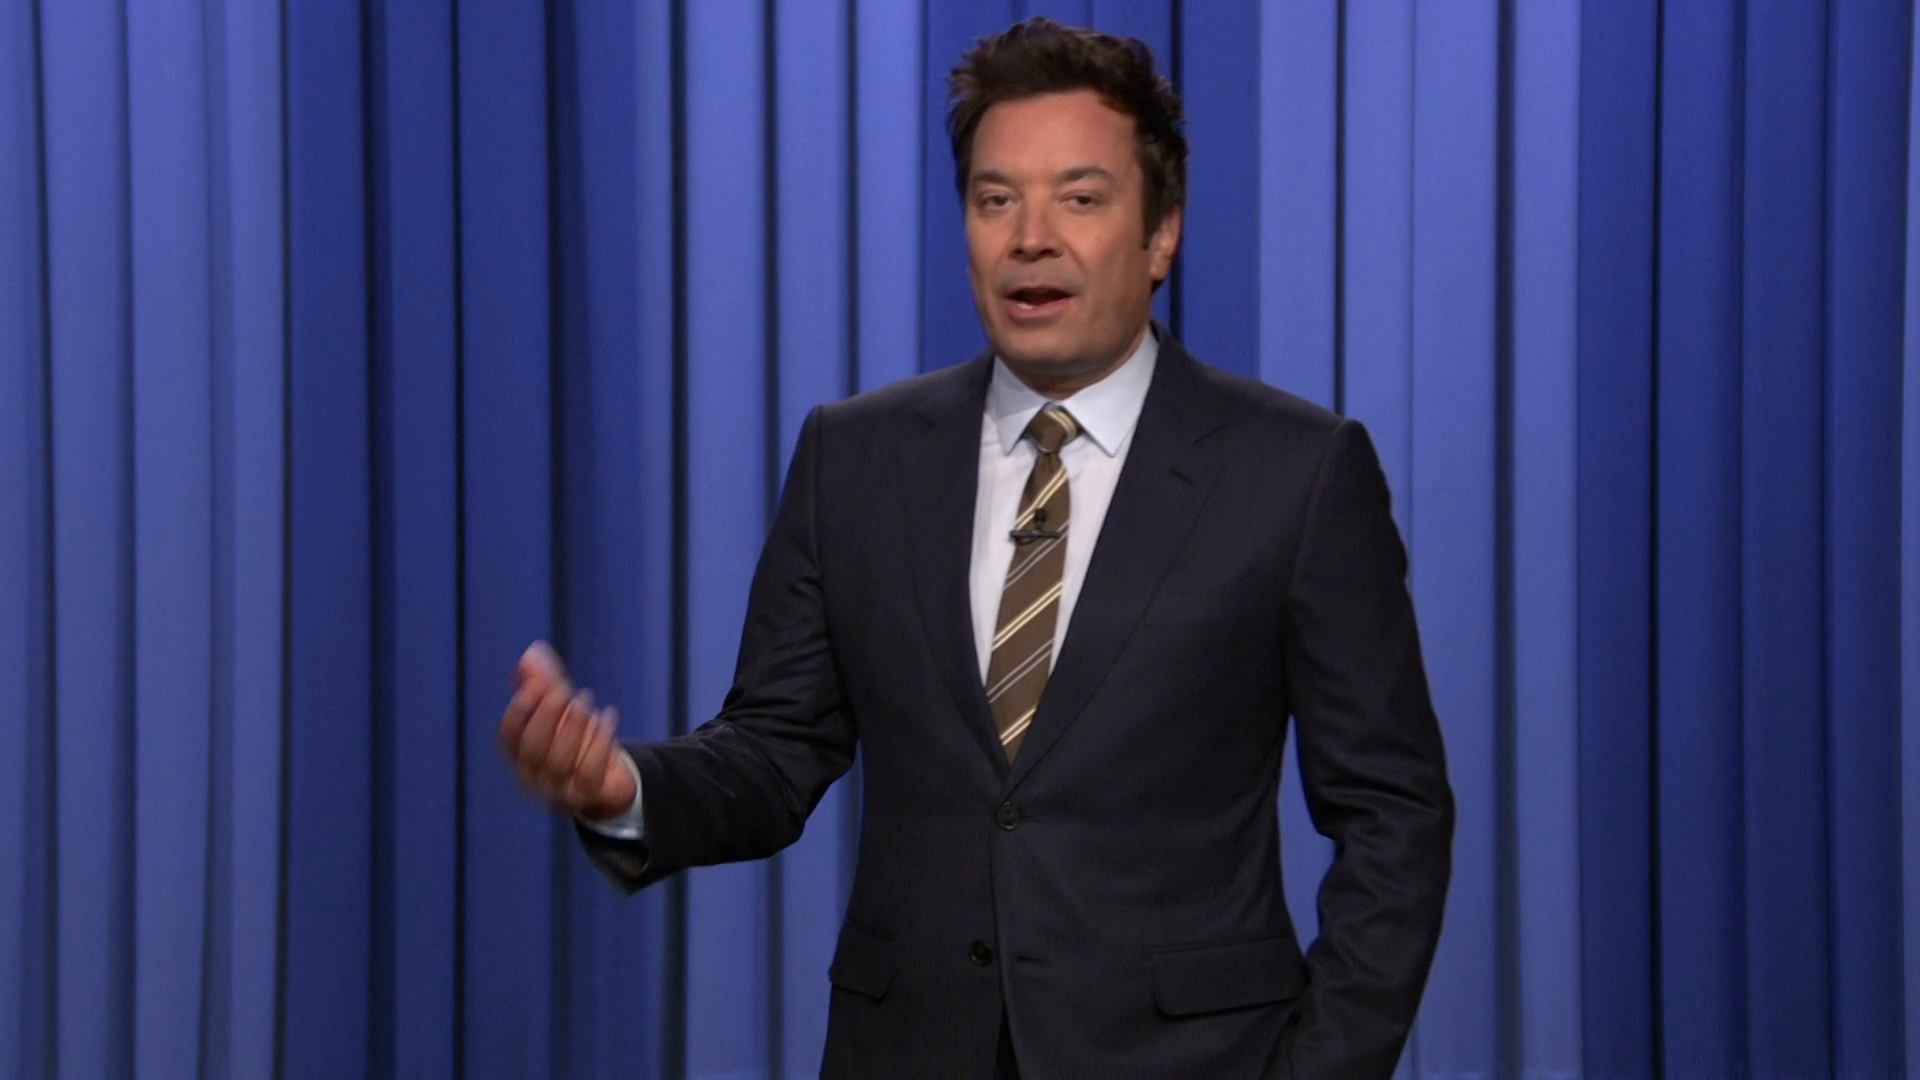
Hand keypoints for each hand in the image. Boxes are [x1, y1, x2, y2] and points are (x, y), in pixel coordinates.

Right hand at [498, 641, 637, 819]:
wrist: (607, 780)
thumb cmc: (576, 740)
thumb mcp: (561, 709)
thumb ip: (546, 682)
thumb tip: (532, 653)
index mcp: (519, 757)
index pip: (509, 738)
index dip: (518, 712)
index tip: (533, 685)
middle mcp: (532, 778)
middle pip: (533, 749)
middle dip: (546, 715)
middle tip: (562, 689)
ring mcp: (558, 791)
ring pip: (560, 761)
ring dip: (573, 726)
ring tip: (586, 699)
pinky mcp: (586, 796)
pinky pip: (590, 771)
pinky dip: (600, 741)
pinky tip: (609, 714)